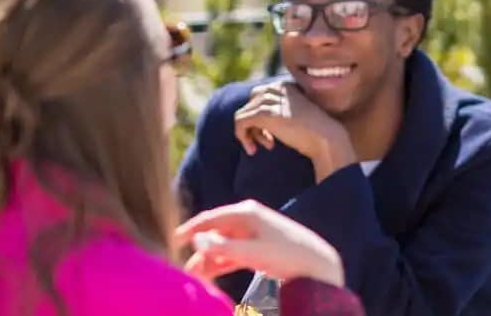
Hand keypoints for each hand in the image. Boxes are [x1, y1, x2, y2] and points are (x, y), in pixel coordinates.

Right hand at [173, 200, 344, 287]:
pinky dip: (221, 263)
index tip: (172, 239)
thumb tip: (197, 240)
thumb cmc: (286, 254)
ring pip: (222, 245)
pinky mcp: (257, 247)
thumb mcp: (252, 253)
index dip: (190, 228)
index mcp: (245, 212)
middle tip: (183, 270)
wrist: (317, 263)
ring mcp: (252, 233)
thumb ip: (224, 247)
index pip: (210, 218)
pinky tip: (209, 275)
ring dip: (208, 259)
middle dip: (199, 250)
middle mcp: (247, 219)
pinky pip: (233, 253)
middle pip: (214, 233)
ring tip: (193, 277)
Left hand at [234, 81, 356, 181]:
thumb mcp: (297, 116)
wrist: (326, 138)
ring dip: (250, 133)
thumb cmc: (317, 133)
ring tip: (265, 146)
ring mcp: (269, 99)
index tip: (272, 137)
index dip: (262, 118)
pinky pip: (240, 122)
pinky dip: (242, 137)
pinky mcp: (264, 113)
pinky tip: (254, 149)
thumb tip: (258, 124)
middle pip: (250, 104)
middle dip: (254, 124)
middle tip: (267, 142)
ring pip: (243, 114)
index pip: (260, 97)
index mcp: (285, 85)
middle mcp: (276, 87)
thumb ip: (281, 112)